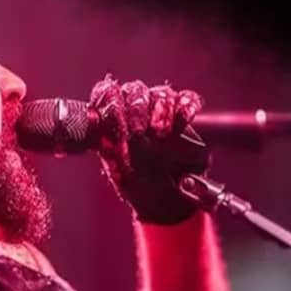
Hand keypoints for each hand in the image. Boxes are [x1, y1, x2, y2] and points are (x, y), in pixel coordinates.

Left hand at [90, 74, 210, 224]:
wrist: (162, 200)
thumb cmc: (136, 183)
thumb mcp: (117, 168)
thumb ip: (109, 147)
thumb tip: (102, 128)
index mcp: (114, 117)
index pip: (107, 93)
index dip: (109, 100)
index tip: (112, 114)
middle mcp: (136, 108)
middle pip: (135, 91)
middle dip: (135, 110)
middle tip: (138, 133)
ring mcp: (160, 111)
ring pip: (161, 94)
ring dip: (160, 110)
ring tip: (160, 134)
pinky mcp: (184, 118)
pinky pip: (187, 100)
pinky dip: (186, 107)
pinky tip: (183, 121)